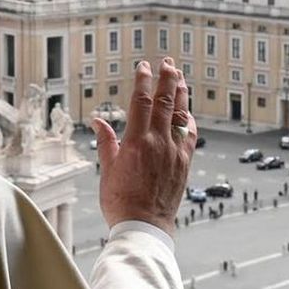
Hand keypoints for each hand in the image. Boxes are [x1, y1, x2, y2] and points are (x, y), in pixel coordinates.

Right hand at [90, 57, 195, 234]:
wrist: (144, 226)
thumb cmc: (120, 201)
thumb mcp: (106, 170)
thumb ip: (106, 142)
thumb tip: (98, 120)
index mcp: (136, 142)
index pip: (142, 102)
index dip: (143, 81)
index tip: (144, 66)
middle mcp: (158, 143)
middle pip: (165, 102)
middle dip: (167, 79)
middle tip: (168, 63)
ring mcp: (174, 152)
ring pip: (181, 115)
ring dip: (181, 94)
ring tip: (180, 78)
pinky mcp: (184, 164)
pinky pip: (190, 136)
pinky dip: (189, 121)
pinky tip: (188, 112)